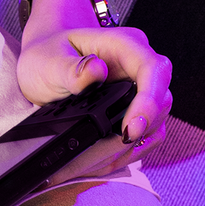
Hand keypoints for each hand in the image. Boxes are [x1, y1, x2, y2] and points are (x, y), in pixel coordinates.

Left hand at [16, 18, 172, 148]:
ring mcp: (140, 90)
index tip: (130, 128)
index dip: (148, 102)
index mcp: (124, 45)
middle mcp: (138, 66)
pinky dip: (126, 151)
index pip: (152, 70)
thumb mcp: (49, 60)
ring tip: (99, 160)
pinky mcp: (135, 110)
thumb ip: (70, 68)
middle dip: (139, 130)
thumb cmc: (48, 54)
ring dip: (133, 145)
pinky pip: (144, 135)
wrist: (44, 62)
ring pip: (156, 123)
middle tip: (109, 149)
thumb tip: (95, 71)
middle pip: (160, 101)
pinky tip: (104, 160)